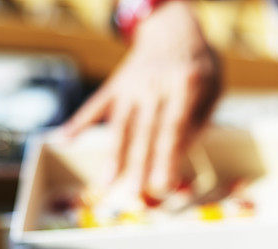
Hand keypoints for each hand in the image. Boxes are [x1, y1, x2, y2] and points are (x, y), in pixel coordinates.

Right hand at [62, 1, 220, 200]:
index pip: (173, 127)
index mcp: (184, 84)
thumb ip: (201, 119)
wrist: (172, 25)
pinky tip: (63, 140)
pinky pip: (96, 105)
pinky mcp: (117, 84)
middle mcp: (154, 84)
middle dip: (139, 165)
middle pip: (145, 131)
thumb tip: (181, 152)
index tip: (163, 184)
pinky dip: (78, 121)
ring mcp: (132, 84)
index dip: (167, 157)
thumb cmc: (199, 63)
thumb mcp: (214, 85)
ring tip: (104, 184)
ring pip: (120, 124)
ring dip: (112, 155)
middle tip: (135, 194)